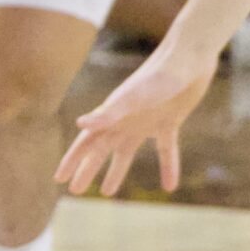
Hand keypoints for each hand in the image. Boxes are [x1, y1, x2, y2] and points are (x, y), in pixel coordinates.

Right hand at [55, 42, 218, 196]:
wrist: (190, 58)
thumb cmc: (159, 76)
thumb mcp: (133, 97)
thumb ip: (108, 112)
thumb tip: (79, 124)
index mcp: (112, 116)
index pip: (86, 142)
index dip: (72, 160)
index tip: (59, 178)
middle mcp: (124, 121)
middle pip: (101, 150)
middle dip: (87, 169)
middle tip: (75, 190)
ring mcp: (145, 122)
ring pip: (126, 152)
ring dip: (116, 171)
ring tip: (108, 192)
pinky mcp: (168, 122)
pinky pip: (166, 150)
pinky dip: (167, 167)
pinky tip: (169, 186)